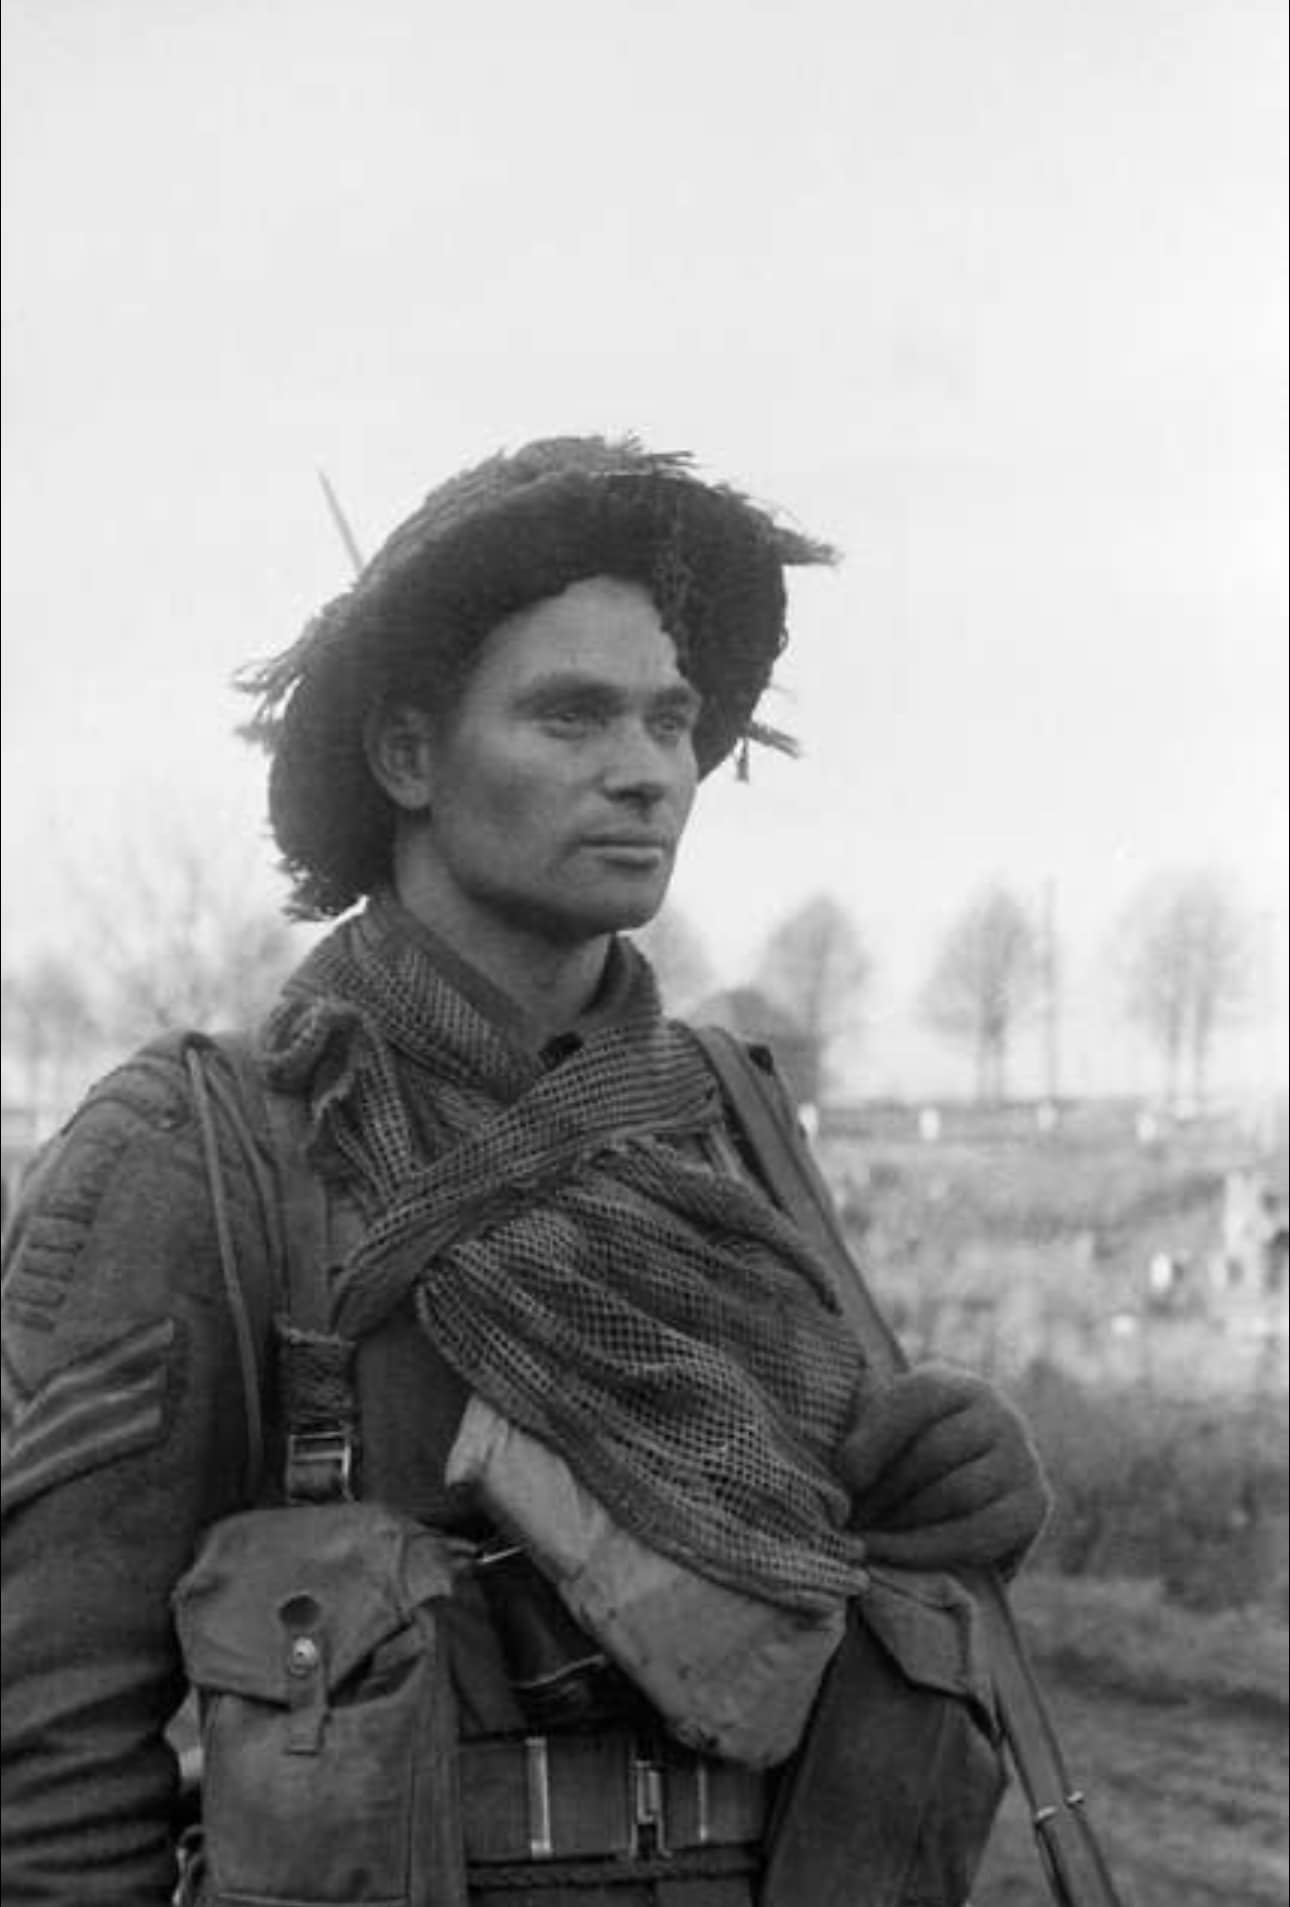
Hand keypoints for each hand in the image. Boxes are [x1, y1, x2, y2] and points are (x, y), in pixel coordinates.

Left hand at [839, 1365, 1049, 1573]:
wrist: (963, 1507)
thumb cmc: (909, 1463)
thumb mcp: (889, 1434)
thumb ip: (866, 1436)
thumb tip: (845, 1475)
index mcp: (958, 1386)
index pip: (918, 1397)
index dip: (877, 1436)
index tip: (845, 1476)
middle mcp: (1000, 1415)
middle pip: (934, 1451)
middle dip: (885, 1490)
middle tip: (848, 1519)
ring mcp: (1023, 1459)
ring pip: (957, 1493)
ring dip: (903, 1522)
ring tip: (865, 1538)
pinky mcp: (1033, 1507)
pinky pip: (979, 1532)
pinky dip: (929, 1550)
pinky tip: (894, 1556)